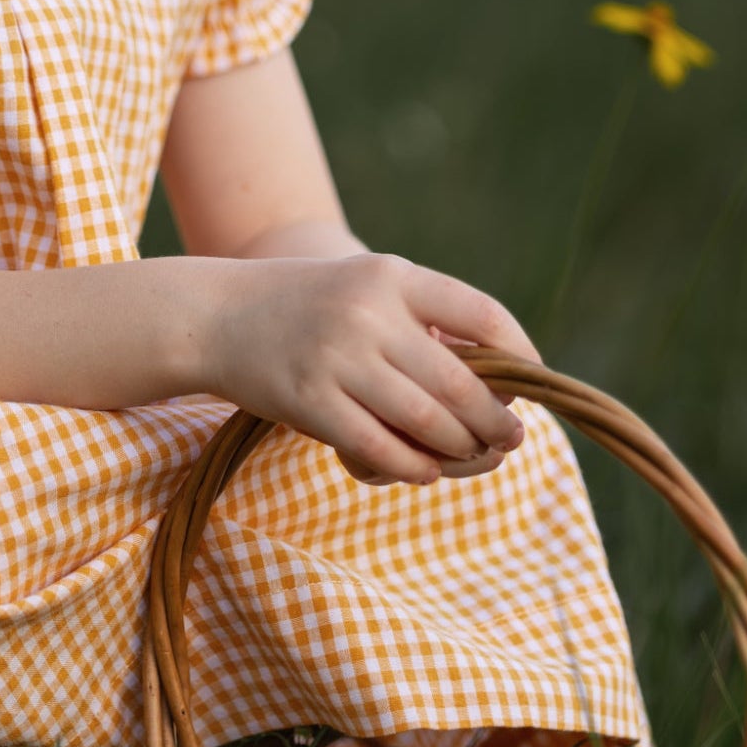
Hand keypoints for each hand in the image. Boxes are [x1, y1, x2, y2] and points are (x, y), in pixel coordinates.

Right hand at [201, 252, 538, 485]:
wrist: (214, 315)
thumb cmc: (306, 307)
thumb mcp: (366, 287)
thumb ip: (422, 320)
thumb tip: (500, 377)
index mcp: (393, 275)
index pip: (482, 314)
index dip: (520, 355)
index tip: (531, 384)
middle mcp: (368, 312)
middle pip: (460, 382)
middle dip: (495, 420)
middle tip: (511, 439)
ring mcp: (336, 357)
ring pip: (425, 421)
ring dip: (460, 449)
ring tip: (472, 457)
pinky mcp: (308, 401)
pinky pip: (378, 447)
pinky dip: (411, 467)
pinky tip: (423, 471)